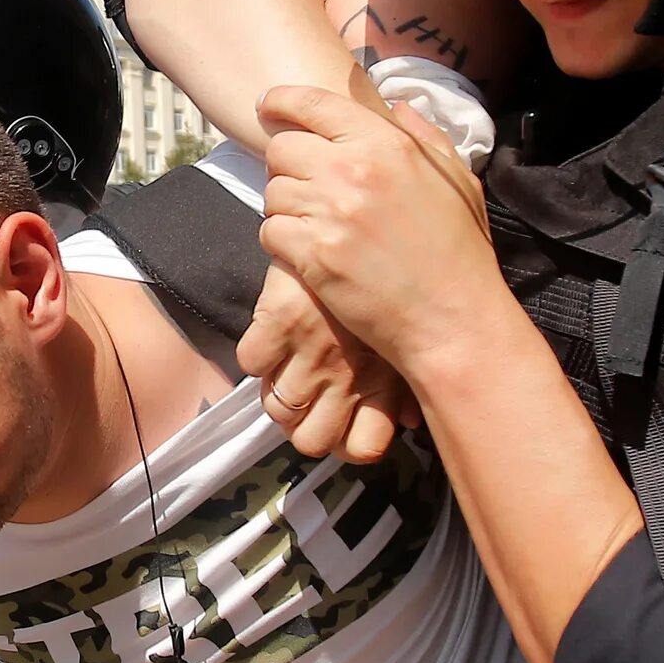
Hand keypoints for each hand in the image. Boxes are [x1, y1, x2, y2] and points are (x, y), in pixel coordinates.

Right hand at [238, 263, 415, 461]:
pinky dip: (256, 354)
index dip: (348, 445)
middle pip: (311, 442)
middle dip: (306, 427)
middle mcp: (347, 374)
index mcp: (383, 378)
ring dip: (278, 395)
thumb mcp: (412, 329)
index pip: (361, 449)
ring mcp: (311, 350)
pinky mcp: (279, 320)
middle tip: (308, 399)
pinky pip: (251, 361)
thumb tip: (409, 421)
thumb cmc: (402, 271)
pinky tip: (271, 336)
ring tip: (287, 371)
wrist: (370, 213)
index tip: (344, 424)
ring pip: (277, 409)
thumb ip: (407, 379)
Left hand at [255, 82, 503, 373]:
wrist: (453, 318)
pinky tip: (309, 253)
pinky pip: (270, 232)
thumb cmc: (461, 252)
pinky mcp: (314, 255)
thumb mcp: (457, 179)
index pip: (315, 104)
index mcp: (387, 144)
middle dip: (287, 166)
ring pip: (273, 193)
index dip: (282, 100)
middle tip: (306, 189)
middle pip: (282, 149)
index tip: (267, 105)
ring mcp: (331, 213)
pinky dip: (282, 243)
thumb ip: (424, 135)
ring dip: (286, 208)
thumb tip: (397, 105)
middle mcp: (354, 170)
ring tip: (315, 226)